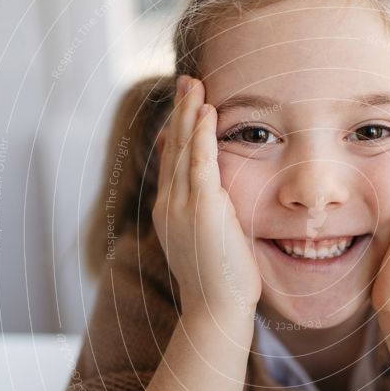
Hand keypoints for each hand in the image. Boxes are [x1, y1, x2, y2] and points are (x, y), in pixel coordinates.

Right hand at [152, 75, 261, 317]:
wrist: (215, 309)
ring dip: (190, 113)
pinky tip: (207, 111)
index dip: (178, 133)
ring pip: (184, 149)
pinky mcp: (203, 208)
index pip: (172, 164)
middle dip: (180, 112)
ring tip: (194, 84)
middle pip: (174, 149)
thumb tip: (215, 201)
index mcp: (170, 213)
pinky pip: (201, 162)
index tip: (184, 109)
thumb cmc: (220, 283)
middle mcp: (169, 205)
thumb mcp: (206, 243)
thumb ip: (206, 216)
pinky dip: (203, 135)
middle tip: (186, 81)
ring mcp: (182, 205)